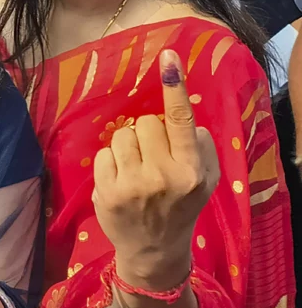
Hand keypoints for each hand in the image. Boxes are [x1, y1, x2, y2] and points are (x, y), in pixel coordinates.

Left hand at [92, 50, 219, 289]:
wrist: (155, 250)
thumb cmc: (181, 206)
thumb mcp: (205, 180)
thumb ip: (198, 146)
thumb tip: (182, 116)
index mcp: (191, 171)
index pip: (181, 120)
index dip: (175, 86)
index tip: (169, 57)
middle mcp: (162, 176)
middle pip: (145, 123)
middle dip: (147, 134)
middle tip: (152, 157)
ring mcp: (132, 184)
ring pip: (121, 136)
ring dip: (127, 146)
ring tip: (135, 169)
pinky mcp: (106, 191)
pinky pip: (103, 153)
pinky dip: (110, 162)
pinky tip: (119, 179)